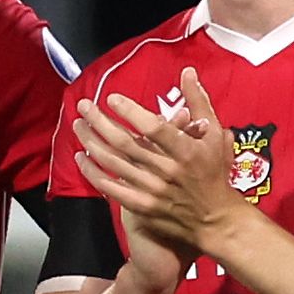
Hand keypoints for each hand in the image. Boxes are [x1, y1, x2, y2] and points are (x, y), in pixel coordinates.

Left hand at [74, 70, 255, 261]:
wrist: (215, 220)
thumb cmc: (215, 174)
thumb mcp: (215, 136)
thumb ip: (200, 102)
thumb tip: (188, 72)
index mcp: (186, 151)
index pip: (153, 128)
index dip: (130, 112)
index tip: (111, 98)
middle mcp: (168, 171)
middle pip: (126, 143)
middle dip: (100, 122)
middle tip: (84, 105)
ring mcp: (153, 191)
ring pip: (114, 163)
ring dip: (92, 143)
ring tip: (78, 126)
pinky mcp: (142, 206)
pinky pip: (111, 188)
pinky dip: (93, 173)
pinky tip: (81, 158)